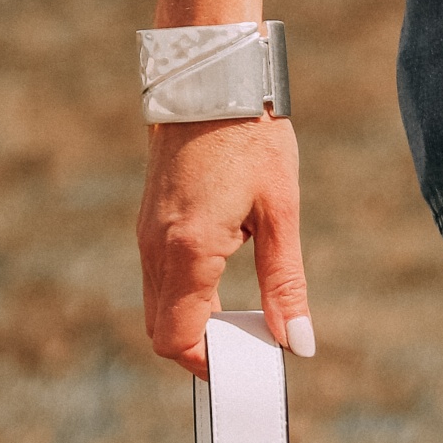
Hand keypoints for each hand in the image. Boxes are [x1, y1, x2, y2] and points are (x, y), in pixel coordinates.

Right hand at [137, 112, 313, 377]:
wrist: (211, 75)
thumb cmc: (251, 135)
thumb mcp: (281, 213)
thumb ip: (286, 284)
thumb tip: (296, 343)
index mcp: (189, 249)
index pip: (178, 339)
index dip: (209, 365)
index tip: (246, 367)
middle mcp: (157, 247)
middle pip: (162, 331)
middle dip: (200, 350)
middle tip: (247, 347)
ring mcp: (147, 233)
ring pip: (158, 306)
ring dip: (194, 321)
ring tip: (243, 315)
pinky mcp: (150, 220)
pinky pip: (159, 278)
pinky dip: (186, 295)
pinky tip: (225, 278)